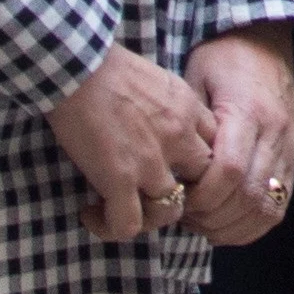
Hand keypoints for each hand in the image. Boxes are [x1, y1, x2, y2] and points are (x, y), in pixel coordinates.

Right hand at [43, 45, 216, 241]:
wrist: (78, 65)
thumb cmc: (108, 67)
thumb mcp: (159, 78)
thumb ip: (171, 106)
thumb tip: (161, 127)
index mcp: (189, 112)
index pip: (215, 151)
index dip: (198, 169)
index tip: (174, 171)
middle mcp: (179, 139)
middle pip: (203, 184)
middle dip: (184, 194)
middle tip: (152, 195)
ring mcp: (152, 163)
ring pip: (171, 210)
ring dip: (148, 216)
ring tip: (121, 209)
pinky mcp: (120, 180)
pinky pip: (129, 225)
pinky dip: (110, 228)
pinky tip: (92, 215)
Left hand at [178, 24, 293, 244]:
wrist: (266, 39)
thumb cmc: (224, 56)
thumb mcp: (195, 78)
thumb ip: (189, 125)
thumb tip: (170, 171)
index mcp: (249, 111)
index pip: (231, 170)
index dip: (202, 196)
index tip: (178, 195)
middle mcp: (275, 134)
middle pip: (249, 196)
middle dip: (211, 217)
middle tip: (183, 212)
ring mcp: (289, 150)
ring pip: (266, 209)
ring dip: (230, 226)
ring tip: (201, 220)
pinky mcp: (293, 160)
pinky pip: (278, 207)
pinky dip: (251, 225)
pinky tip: (225, 222)